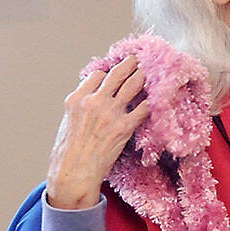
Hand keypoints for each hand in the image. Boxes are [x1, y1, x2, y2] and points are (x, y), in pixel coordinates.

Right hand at [46, 56, 150, 209]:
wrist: (72, 173)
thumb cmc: (68, 153)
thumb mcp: (67, 122)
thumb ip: (81, 107)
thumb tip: (94, 98)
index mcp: (76, 99)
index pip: (98, 75)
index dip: (110, 71)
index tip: (119, 69)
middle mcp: (93, 101)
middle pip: (117, 73)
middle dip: (132, 63)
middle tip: (142, 57)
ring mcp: (110, 113)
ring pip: (133, 84)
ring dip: (145, 75)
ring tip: (155, 69)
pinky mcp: (124, 127)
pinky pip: (144, 108)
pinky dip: (154, 100)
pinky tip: (161, 96)